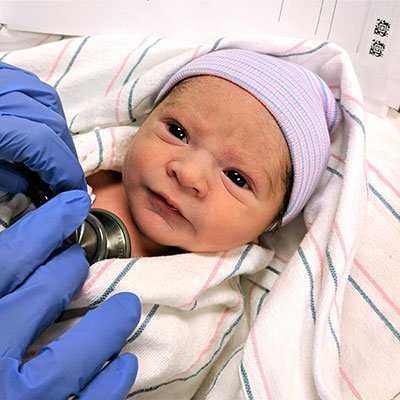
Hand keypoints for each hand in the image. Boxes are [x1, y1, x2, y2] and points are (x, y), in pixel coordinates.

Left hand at [0, 61, 85, 193]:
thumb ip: (6, 179)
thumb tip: (33, 183)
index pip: (43, 142)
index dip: (64, 169)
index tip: (70, 188)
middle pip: (50, 120)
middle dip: (64, 153)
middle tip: (64, 177)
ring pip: (44, 97)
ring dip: (57, 126)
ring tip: (53, 149)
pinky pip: (26, 80)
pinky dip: (40, 102)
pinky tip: (38, 119)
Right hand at [0, 190, 140, 399]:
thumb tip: (18, 262)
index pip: (9, 261)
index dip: (45, 227)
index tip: (72, 207)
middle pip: (43, 296)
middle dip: (69, 270)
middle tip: (79, 262)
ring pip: (76, 355)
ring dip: (108, 325)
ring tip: (126, 307)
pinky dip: (111, 382)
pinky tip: (125, 364)